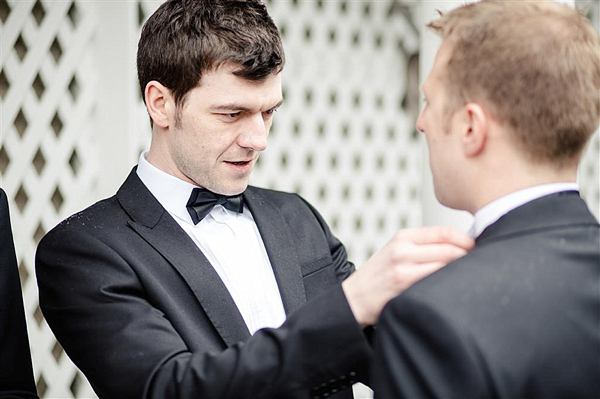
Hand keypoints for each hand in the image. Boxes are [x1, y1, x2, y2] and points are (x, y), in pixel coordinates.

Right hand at [342, 226, 473, 327]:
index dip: (465, 239)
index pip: (443, 232)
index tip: (478, 247)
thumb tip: (459, 247)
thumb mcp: (396, 252)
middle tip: (483, 262)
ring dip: (463, 269)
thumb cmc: (380, 277)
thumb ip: (421, 247)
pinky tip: (455, 286)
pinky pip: (435, 279)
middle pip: (448, 247)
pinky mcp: (403, 283)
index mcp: (403, 237)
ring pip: (445, 262)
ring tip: (472, 275)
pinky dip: (449, 281)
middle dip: (469, 255)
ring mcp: (402, 265)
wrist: (354, 298)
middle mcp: (402, 248)